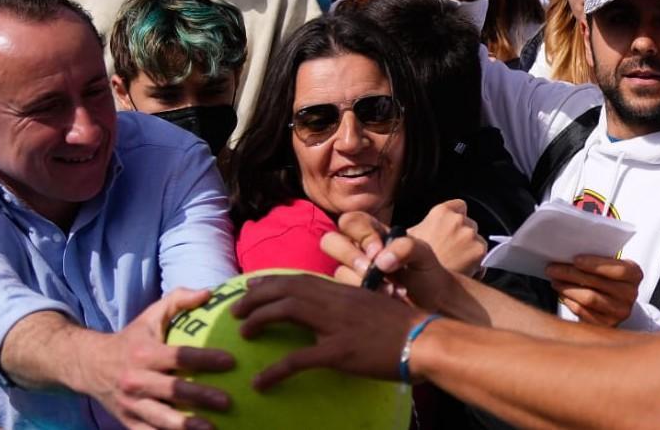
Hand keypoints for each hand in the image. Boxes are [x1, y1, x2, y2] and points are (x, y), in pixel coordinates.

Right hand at [79, 288, 234, 429]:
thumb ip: (179, 301)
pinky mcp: (128, 422)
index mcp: (143, 353)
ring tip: (212, 428)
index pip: (179, 355)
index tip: (230, 361)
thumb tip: (209, 293)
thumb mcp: (151, 315)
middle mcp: (136, 380)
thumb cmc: (132, 338)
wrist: (90, 365)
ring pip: (161, 418)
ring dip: (187, 425)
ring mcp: (131, 404)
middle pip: (173, 390)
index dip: (205, 359)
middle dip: (201, 396)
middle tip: (228, 401)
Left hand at [231, 273, 427, 387]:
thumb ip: (348, 305)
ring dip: (259, 319)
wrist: (424, 340)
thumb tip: (329, 312)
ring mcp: (336, 325)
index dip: (271, 282)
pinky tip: (260, 382)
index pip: (299, 278)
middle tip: (236, 309)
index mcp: (342, 291)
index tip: (251, 287)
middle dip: (256, 296)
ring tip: (243, 332)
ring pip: (286, 311)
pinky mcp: (339, 351)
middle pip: (286, 289)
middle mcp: (335, 301)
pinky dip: (275, 370)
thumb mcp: (371, 306)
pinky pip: (299, 359)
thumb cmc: (402, 326)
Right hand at [322, 211, 460, 313]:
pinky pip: (345, 293)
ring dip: (363, 281)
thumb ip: (407, 247)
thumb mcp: (424, 254)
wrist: (435, 302)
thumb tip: (381, 260)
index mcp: (374, 233)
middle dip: (350, 256)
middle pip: (330, 241)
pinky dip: (368, 296)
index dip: (361, 234)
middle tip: (372, 270)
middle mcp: (359, 250)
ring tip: (392, 290)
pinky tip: (389, 298)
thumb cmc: (429, 272)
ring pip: (339, 271)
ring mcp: (354, 273)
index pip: (352, 221)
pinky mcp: (355, 294)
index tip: (378, 251)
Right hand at [407, 200, 486, 275]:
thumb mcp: (410, 237)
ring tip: (455, 262)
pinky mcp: (479, 250)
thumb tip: (424, 228)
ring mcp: (470, 235)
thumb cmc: (412, 262)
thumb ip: (423, 227)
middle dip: (463, 235)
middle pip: (469, 223)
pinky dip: (476, 263)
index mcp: (441, 212)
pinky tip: (461, 270)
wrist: (423, 283)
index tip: (452, 227)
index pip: (459, 206)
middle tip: (451, 249)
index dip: (456, 217)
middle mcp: (457, 220)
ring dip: (470, 249)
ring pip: (477, 240)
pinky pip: (482, 256)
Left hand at [546, 256, 642, 326]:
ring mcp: (620, 312)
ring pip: (588, 298)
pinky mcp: (607, 324)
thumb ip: (597, 259)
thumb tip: (567, 253)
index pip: (617, 269)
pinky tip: (562, 293)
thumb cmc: (608, 276)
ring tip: (554, 280)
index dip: (595, 264)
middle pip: (597, 283)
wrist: (615, 301)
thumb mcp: (610, 264)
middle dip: (571, 274)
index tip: (575, 259)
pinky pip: (584, 312)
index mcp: (634, 275)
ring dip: (567, 288)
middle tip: (552, 268)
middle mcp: (630, 294)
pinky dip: (569, 301)